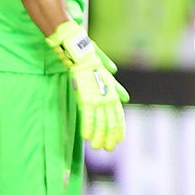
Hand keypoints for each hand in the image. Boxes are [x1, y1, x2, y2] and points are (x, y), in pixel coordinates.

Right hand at [46, 22, 129, 150]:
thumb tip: (116, 77)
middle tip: (110, 148)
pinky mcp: (84, 94)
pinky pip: (87, 114)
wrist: (76, 46)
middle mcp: (106, 92)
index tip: (118, 139)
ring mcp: (96, 94)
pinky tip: (87, 137)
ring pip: (101, 120)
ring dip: (100, 135)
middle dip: (111, 134)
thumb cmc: (87, 55)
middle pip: (111, 118)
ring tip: (99, 147)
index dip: (118, 126)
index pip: (117, 112)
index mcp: (109, 87)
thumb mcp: (101, 66)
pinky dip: (88, 126)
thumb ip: (108, 76)